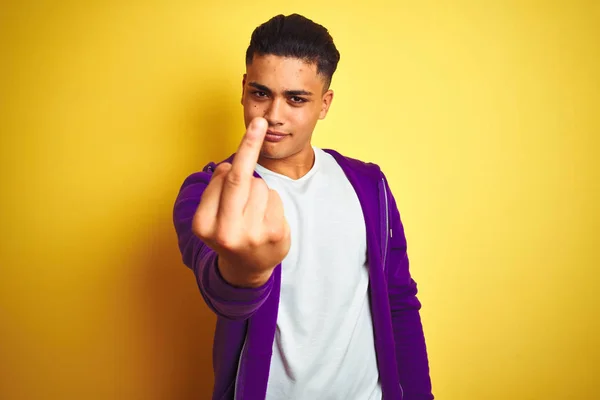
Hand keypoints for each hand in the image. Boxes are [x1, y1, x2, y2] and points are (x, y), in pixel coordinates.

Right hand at [192, 117, 290, 286]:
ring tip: (252, 213)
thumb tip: (228, 165)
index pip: (223, 180)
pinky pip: (275, 198)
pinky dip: (271, 202)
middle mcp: (226, 232)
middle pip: (240, 179)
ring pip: (261, 187)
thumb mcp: (211, 215)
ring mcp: (253, 236)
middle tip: (260, 121)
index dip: (241, 152)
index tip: (254, 126)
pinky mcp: (276, 236)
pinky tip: (265, 220)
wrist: (247, 270)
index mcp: (204, 225)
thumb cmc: (228, 233)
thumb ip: (216, 190)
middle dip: (250, 145)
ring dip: (259, 191)